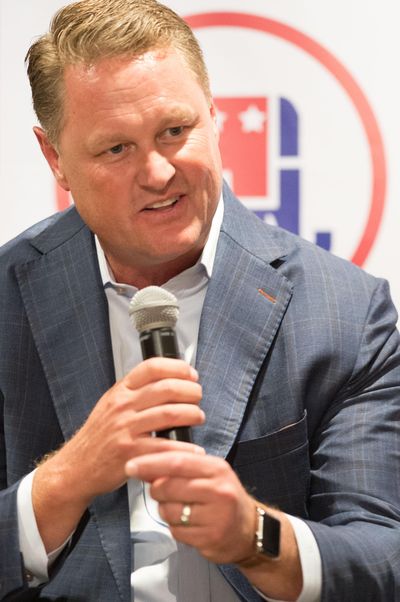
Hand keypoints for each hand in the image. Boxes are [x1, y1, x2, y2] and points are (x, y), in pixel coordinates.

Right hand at [32, 357, 203, 551]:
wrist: (77, 467)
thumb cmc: (99, 436)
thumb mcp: (111, 404)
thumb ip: (135, 392)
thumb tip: (169, 380)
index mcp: (120, 391)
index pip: (151, 367)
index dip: (177, 367)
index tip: (190, 374)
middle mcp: (122, 406)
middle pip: (166, 388)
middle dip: (190, 390)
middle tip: (198, 396)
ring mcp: (125, 428)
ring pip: (169, 413)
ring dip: (191, 413)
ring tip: (198, 416)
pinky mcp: (130, 452)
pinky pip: (164, 446)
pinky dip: (184, 447)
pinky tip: (194, 449)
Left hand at [125, 450, 256, 563]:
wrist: (249, 529)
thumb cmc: (222, 497)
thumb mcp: (209, 473)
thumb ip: (181, 466)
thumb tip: (145, 463)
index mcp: (216, 468)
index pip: (177, 461)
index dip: (150, 463)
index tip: (131, 465)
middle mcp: (218, 490)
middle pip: (168, 486)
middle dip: (155, 490)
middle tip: (159, 492)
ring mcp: (216, 516)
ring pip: (169, 511)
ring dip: (165, 511)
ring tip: (179, 509)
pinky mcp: (210, 538)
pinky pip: (176, 531)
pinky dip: (175, 528)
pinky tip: (188, 524)